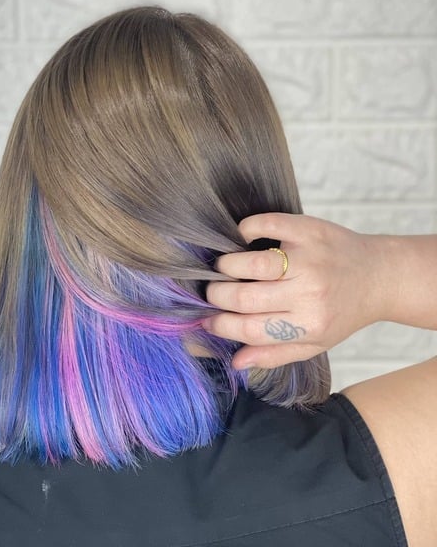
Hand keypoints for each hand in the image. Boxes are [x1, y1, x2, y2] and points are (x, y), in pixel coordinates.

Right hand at [202, 213, 387, 369]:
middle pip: (244, 297)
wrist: (379, 276)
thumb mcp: (314, 343)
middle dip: (217, 296)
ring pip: (251, 263)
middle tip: (213, 293)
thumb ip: (274, 354)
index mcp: (308, 325)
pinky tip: (243, 239)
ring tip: (224, 269)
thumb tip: (236, 362)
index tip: (207, 321)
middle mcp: (309, 293)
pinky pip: (265, 225)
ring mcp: (309, 259)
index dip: (221, 325)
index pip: (250, 329)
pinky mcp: (308, 230)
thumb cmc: (341, 312)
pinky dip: (246, 229)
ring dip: (227, 266)